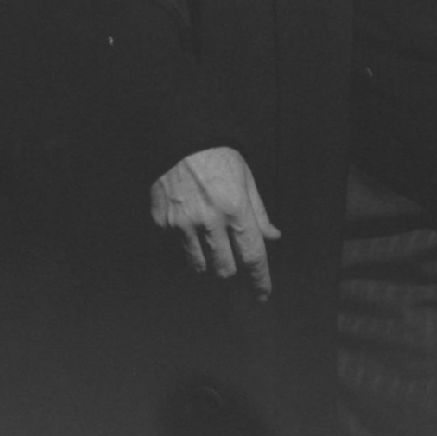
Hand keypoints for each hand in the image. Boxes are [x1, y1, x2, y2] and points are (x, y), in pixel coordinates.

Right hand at [150, 147, 280, 299]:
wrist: (181, 140)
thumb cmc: (219, 158)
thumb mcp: (246, 179)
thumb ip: (259, 212)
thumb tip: (273, 236)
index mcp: (236, 208)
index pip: (252, 255)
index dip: (260, 279)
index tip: (263, 295)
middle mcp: (210, 221)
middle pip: (225, 269)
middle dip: (232, 269)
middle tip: (232, 258)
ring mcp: (183, 225)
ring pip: (200, 266)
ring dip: (209, 262)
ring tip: (211, 242)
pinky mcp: (163, 224)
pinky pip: (179, 249)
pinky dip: (188, 245)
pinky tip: (190, 226)